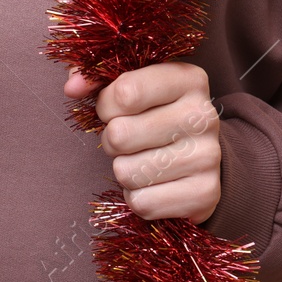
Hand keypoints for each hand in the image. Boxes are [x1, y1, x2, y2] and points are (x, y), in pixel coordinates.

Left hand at [63, 61, 221, 223]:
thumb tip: (72, 88)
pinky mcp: (206, 194)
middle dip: (111, 140)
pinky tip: (154, 183)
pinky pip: (142, 202)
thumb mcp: (130, 85)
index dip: (105, 105)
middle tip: (126, 139)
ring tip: (141, 159)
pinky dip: (138, 197)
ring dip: (124, 169)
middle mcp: (204, 115)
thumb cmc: (154, 114)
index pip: (125, 93)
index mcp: (187, 79)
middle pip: (120, 135)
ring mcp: (209, 156)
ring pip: (127, 172)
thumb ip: (96, 78)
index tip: (112, 108)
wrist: (199, 157)